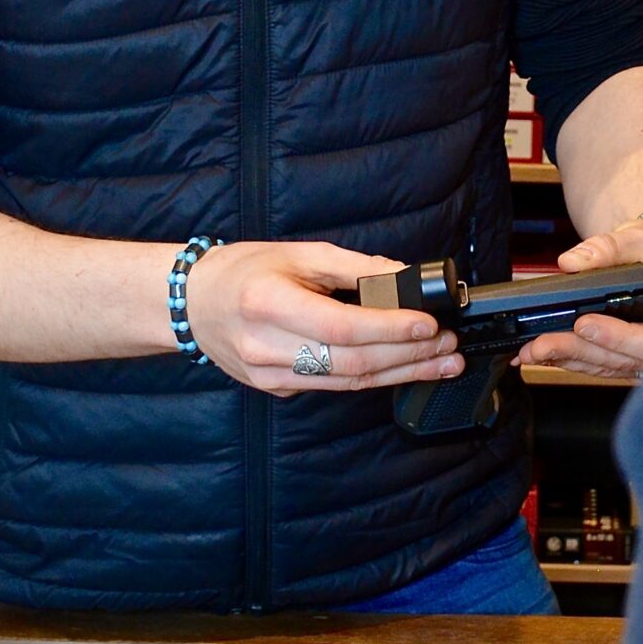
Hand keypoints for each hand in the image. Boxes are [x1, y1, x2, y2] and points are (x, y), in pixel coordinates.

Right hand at [183, 241, 460, 396]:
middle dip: (408, 356)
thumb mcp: (298, 253)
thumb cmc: (244, 270)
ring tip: (441, 363)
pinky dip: (374, 378)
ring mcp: (270, 376)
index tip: (429, 324)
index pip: (339, 326)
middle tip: (449, 347)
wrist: (193, 304)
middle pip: (350, 362)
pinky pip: (333, 386)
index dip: (389, 329)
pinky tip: (404, 369)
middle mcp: (265, 347)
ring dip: (401, 374)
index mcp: (267, 303)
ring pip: (347, 382)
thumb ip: (354, 267)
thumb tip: (406, 277)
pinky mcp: (277, 390)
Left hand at [513, 209, 642, 381]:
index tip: (584, 325)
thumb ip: (608, 248)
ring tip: (532, 352)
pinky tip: (544, 355)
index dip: (620, 338)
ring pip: (607, 365)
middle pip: (624, 360)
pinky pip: (600, 362)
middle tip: (542, 344)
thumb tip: (572, 262)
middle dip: (580, 351)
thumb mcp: (638, 236)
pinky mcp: (625, 354)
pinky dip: (571, 360)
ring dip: (568, 360)